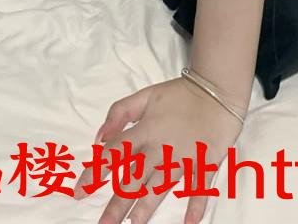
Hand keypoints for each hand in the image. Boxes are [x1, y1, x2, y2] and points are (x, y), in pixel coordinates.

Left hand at [75, 76, 244, 223]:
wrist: (217, 88)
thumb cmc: (180, 93)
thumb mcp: (146, 95)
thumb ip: (120, 112)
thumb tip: (100, 136)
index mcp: (145, 130)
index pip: (114, 153)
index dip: (95, 171)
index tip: (79, 191)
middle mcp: (161, 147)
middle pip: (135, 177)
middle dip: (118, 203)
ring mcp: (184, 156)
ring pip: (161, 185)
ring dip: (147, 206)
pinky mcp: (205, 161)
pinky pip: (200, 185)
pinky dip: (196, 204)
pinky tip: (190, 223)